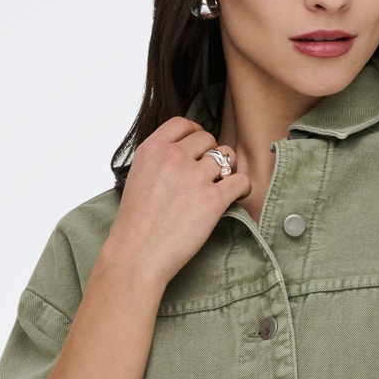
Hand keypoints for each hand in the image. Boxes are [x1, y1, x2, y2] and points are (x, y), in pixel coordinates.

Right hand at [109, 116, 252, 284]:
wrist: (137, 254)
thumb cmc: (135, 225)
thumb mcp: (137, 177)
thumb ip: (159, 160)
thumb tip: (182, 155)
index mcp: (152, 149)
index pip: (182, 124)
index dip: (195, 132)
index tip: (199, 146)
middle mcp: (174, 157)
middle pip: (208, 139)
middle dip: (212, 153)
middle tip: (208, 173)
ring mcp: (195, 177)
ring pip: (227, 157)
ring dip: (227, 170)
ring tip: (221, 185)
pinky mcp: (213, 199)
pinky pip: (241, 181)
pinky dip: (243, 188)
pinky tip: (236, 196)